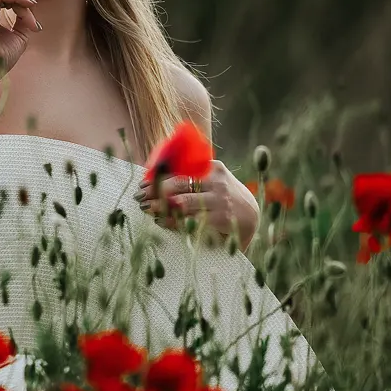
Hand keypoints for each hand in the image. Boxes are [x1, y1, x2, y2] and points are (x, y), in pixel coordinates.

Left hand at [135, 160, 257, 246]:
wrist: (251, 216)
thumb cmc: (223, 198)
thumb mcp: (211, 182)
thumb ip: (191, 178)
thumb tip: (155, 177)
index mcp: (212, 168)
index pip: (179, 170)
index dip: (157, 177)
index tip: (141, 184)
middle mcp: (216, 181)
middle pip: (177, 185)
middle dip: (154, 192)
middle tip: (139, 198)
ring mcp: (219, 200)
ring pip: (182, 202)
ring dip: (159, 206)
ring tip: (146, 209)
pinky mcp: (220, 218)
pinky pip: (190, 220)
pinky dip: (172, 221)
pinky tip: (160, 222)